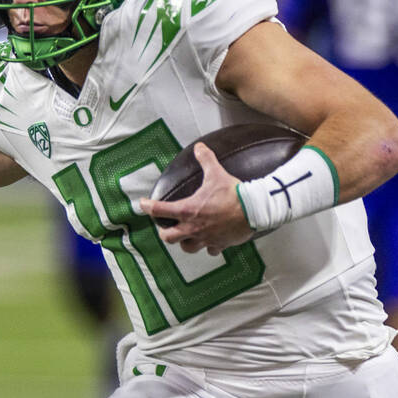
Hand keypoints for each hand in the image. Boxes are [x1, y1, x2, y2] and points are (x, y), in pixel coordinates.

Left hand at [139, 143, 254, 255]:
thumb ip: (206, 160)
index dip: (147, 207)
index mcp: (187, 210)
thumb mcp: (216, 174)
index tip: (142, 204)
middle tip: (166, 226)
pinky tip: (209, 241)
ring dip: (184, 242)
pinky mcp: (219, 244)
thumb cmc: (233, 193)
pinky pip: (210, 250)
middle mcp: (193, 227)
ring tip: (185, 236)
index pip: (159, 210)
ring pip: (187, 248)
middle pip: (168, 237)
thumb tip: (200, 147)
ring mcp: (205, 238)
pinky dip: (208, 247)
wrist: (254, 210)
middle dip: (165, 233)